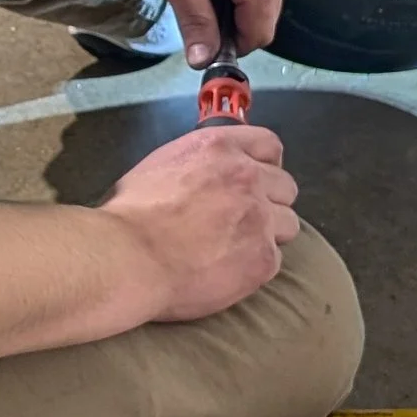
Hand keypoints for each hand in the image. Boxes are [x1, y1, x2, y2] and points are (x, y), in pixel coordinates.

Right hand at [96, 121, 298, 323]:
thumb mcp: (162, 165)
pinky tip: (228, 271)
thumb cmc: (130, 214)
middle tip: (243, 221)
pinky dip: (254, 267)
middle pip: (286, 186)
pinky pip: (273, 260)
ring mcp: (260, 218)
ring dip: (269, 235)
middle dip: (269, 202)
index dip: (266, 164)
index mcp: (219, 148)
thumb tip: (206, 177)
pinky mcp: (263, 258)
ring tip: (237, 250)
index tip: (257, 180)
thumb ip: (198, 166)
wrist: (128, 257)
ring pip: (289, 224)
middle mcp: (247, 177)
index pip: (269, 145)